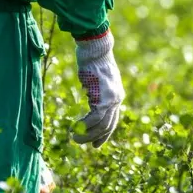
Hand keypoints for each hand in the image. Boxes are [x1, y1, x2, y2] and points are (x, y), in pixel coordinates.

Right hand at [71, 30, 124, 144]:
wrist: (96, 48)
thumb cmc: (93, 60)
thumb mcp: (98, 79)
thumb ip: (98, 91)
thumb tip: (91, 98)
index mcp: (117, 95)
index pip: (113, 120)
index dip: (104, 134)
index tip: (96, 144)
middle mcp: (117, 99)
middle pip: (107, 126)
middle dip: (94, 137)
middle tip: (80, 141)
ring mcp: (111, 99)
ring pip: (101, 125)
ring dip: (87, 134)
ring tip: (75, 137)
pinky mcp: (102, 98)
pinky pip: (94, 118)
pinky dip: (84, 125)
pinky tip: (75, 127)